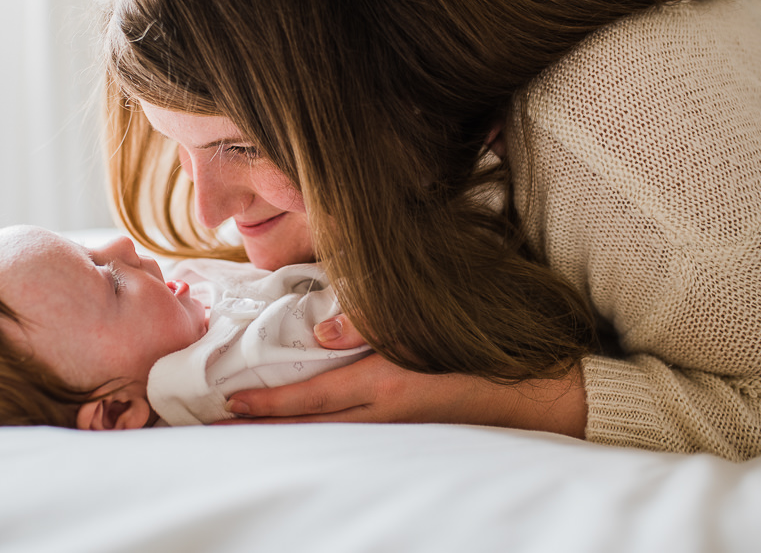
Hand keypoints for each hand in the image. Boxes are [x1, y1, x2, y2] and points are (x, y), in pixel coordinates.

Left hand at [220, 316, 586, 436]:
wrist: (536, 393)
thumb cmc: (481, 350)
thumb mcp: (425, 327)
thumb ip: (368, 324)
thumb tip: (319, 336)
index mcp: (386, 384)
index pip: (312, 400)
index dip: (269, 404)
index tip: (231, 402)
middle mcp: (385, 415)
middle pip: (311, 429)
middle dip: (266, 428)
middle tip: (224, 426)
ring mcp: (397, 429)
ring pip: (330, 435)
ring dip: (291, 432)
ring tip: (256, 428)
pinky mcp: (410, 431)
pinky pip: (356, 434)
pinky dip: (325, 430)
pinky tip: (312, 425)